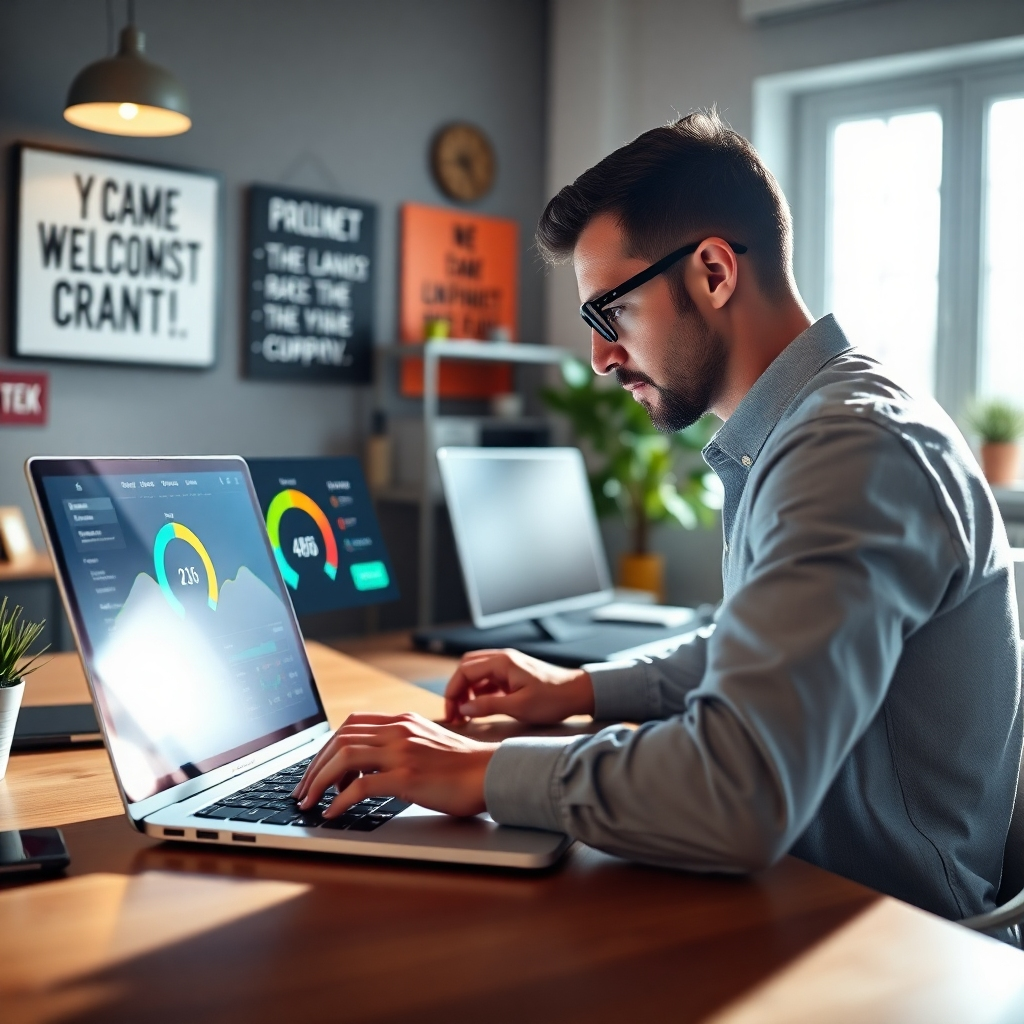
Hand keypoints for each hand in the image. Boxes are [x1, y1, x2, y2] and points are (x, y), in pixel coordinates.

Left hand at [291, 712, 497, 817]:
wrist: (493, 772)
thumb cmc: (465, 766)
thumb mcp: (428, 744)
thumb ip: (403, 746)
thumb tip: (373, 768)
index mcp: (403, 721)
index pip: (351, 724)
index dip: (326, 746)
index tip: (315, 769)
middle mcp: (399, 731)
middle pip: (340, 739)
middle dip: (313, 766)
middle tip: (302, 790)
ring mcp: (402, 752)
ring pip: (343, 758)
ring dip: (318, 782)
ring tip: (309, 803)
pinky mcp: (407, 777)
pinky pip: (360, 787)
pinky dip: (339, 801)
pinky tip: (333, 814)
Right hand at [444, 648, 593, 724]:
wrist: (578, 693)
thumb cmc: (552, 699)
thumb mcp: (519, 707)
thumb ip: (488, 706)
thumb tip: (464, 709)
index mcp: (502, 662)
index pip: (465, 671)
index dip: (453, 691)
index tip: (450, 711)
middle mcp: (502, 659)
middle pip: (467, 668)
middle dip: (457, 689)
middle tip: (454, 713)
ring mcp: (508, 666)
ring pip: (477, 674)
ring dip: (467, 691)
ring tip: (465, 714)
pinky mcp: (513, 675)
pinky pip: (489, 680)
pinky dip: (479, 692)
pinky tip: (479, 708)